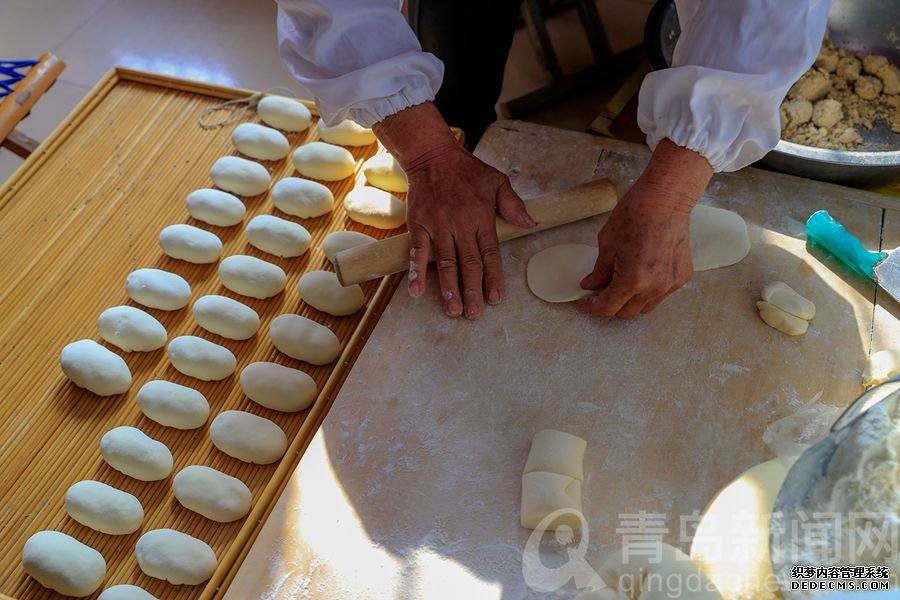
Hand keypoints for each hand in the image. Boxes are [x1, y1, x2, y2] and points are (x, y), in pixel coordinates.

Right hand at [373, 102, 534, 318]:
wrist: (432, 156)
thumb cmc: (467, 171)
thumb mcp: (497, 181)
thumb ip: (512, 204)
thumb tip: (530, 223)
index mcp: (481, 218)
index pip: (490, 253)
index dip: (493, 277)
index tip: (495, 298)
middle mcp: (460, 225)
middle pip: (468, 263)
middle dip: (472, 290)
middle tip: (474, 313)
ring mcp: (438, 226)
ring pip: (445, 262)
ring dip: (448, 288)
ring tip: (453, 310)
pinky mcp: (418, 225)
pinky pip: (417, 252)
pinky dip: (416, 272)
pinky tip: (416, 292)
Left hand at [577, 139, 712, 318]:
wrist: (666, 199)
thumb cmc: (634, 215)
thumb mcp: (607, 244)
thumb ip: (599, 271)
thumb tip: (590, 286)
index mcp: (632, 280)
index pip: (608, 307)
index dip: (592, 307)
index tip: (584, 302)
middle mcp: (654, 287)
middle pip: (626, 313)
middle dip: (610, 305)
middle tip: (599, 292)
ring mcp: (671, 284)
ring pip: (645, 307)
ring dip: (630, 301)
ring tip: (619, 284)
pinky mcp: (682, 277)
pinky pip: (660, 294)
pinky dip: (647, 291)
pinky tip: (640, 274)